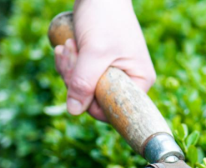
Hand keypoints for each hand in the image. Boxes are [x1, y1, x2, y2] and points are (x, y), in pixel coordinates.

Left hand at [54, 0, 155, 120]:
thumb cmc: (105, 18)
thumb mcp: (94, 52)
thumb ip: (84, 82)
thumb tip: (74, 111)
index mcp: (140, 81)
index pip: (115, 109)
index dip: (92, 101)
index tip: (78, 80)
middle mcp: (130, 80)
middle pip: (96, 99)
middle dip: (76, 79)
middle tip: (71, 52)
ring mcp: (114, 72)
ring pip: (85, 88)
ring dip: (70, 69)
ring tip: (69, 45)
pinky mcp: (99, 64)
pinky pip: (80, 76)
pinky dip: (69, 63)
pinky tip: (65, 46)